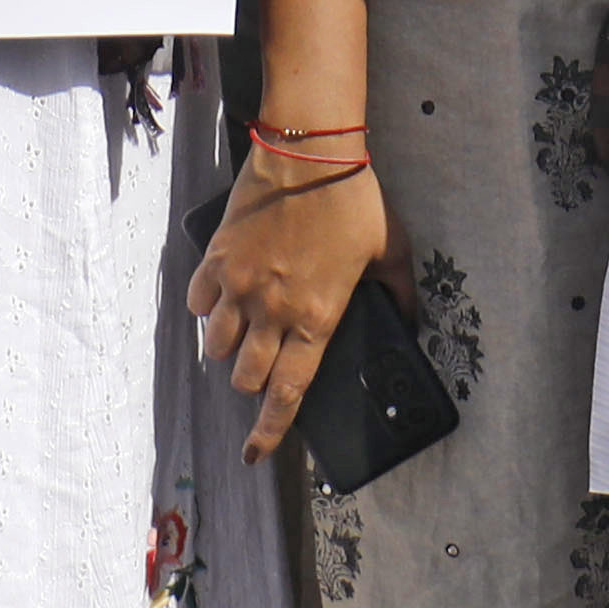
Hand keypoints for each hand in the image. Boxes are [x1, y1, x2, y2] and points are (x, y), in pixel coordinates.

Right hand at [192, 155, 392, 468]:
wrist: (309, 153)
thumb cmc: (354, 200)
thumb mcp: (393, 252)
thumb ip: (401, 296)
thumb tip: (409, 322)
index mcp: (316, 320)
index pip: (287, 395)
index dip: (269, 433)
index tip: (254, 454)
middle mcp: (272, 312)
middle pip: (247, 377)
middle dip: (253, 383)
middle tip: (265, 366)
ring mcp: (240, 287)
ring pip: (218, 346)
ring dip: (230, 349)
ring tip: (246, 332)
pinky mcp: (217, 259)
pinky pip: (199, 303)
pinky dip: (207, 308)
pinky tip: (222, 298)